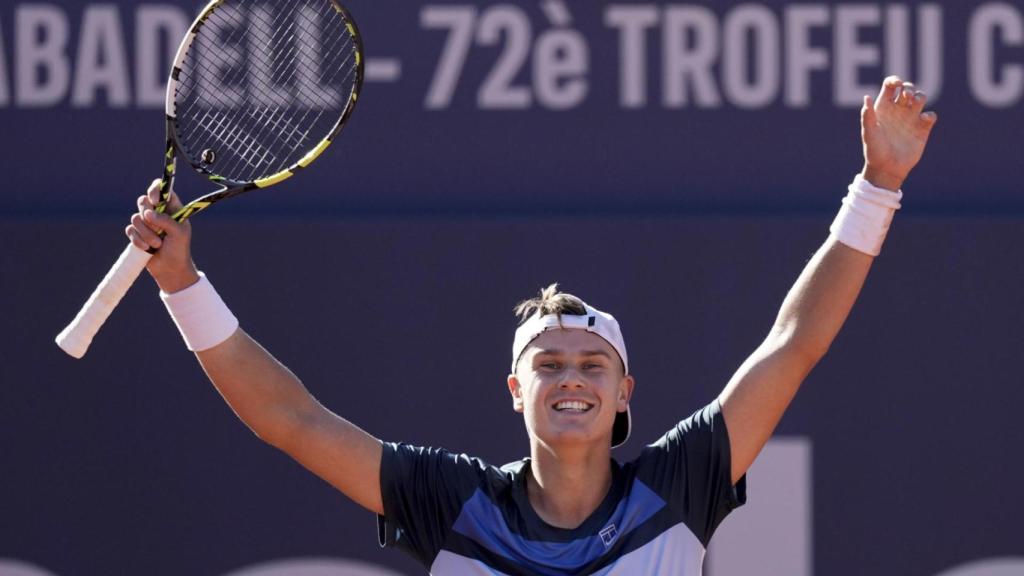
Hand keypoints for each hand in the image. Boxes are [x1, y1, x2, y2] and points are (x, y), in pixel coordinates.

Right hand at [126, 179, 199, 293]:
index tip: (155, 200)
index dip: (155, 190)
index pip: (161, 189)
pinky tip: (147, 248)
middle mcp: (157, 213)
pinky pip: (130, 230)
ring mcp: (146, 223)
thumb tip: (148, 214)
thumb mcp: (179, 233)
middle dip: (148, 215)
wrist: (171, 269)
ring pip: (135, 218)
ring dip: (146, 233)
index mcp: (171, 208)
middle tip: (156, 227)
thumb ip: (166, 221)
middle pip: (143, 201)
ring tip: (157, 244)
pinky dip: (138, 240)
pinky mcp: (137, 234)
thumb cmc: (179, 249)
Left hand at [860, 75, 938, 190]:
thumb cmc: (874, 151)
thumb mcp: (869, 133)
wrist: (887, 168)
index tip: (897, 84)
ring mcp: (910, 119)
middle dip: (909, 87)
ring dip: (921, 96)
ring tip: (915, 105)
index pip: (891, 86)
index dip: (895, 80)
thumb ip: (867, 116)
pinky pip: (930, 115)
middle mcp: (898, 111)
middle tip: (906, 98)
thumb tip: (865, 98)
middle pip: (907, 88)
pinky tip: (922, 121)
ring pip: (921, 98)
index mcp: (883, 108)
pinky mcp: (922, 129)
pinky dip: (929, 115)